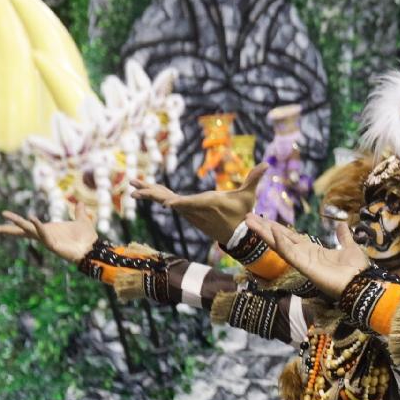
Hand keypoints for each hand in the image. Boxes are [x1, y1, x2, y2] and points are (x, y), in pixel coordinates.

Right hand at [0, 208, 98, 263]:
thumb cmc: (86, 238)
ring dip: (18, 223)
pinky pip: (43, 235)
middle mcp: (43, 235)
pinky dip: (38, 227)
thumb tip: (80, 203)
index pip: (26, 226)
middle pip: (20, 231)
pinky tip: (32, 219)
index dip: (14, 223)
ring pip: (28, 230)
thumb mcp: (82, 220)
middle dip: (6, 229)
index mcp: (47, 229)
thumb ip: (79, 212)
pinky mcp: (53, 245)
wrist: (93, 249)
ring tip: (5, 215)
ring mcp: (47, 240)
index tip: (2, 217)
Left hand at [131, 164, 266, 243]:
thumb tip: (267, 165)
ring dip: (149, 192)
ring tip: (133, 186)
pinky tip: (146, 190)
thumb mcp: (248, 196)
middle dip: (152, 193)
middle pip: (170, 200)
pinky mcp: (187, 212)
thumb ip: (254, 179)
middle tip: (133, 187)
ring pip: (166, 200)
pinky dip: (156, 195)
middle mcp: (194, 209)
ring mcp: (188, 211)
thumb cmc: (242, 213)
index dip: (180, 203)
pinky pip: (168, 202)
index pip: (192, 203)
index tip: (166, 204)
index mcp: (209, 204)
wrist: (235, 234)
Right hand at [244, 214, 367, 299]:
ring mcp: (303, 262)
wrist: (362, 284)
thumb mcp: (350, 247)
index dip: (277, 227)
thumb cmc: (356, 270)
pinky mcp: (306, 268)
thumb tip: (342, 225)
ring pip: (279, 245)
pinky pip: (291, 254)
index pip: (290, 236)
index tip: (263, 218)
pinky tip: (274, 233)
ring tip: (250, 221)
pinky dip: (282, 244)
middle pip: (279, 239)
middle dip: (264, 228)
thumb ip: (343, 237)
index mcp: (313, 251)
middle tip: (247, 217)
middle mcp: (304, 256)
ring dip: (265, 233)